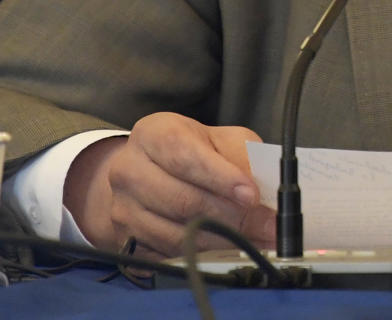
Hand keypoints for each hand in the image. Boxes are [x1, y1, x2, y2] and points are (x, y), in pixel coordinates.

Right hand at [65, 112, 274, 254]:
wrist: (146, 172)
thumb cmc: (190, 151)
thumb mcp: (219, 139)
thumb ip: (243, 157)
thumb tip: (268, 191)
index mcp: (153, 134)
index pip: (185, 156)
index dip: (220, 178)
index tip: (251, 195)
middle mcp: (128, 171)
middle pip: (182, 200)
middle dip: (231, 217)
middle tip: (266, 227)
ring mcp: (123, 210)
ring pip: (176, 235)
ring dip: (222, 242)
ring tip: (255, 242)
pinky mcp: (127, 242)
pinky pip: (169, 257)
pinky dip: (203, 257)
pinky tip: (228, 252)